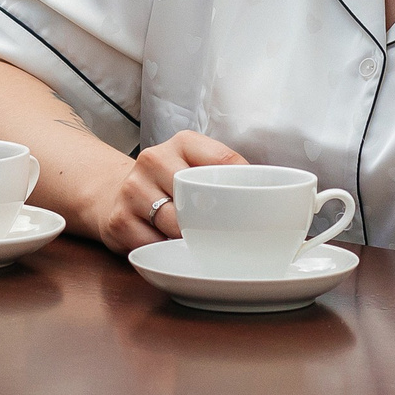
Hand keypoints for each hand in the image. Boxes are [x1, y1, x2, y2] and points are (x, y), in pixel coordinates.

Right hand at [90, 130, 246, 252]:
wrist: (116, 193)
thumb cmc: (171, 184)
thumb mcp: (197, 167)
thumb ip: (229, 176)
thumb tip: (278, 203)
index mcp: (182, 143)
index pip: (222, 161)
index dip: (243, 188)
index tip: (257, 208)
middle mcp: (153, 159)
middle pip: (196, 197)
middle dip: (214, 221)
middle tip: (229, 235)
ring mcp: (132, 190)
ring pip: (175, 225)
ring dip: (190, 239)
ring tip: (198, 241)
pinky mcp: (118, 221)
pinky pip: (153, 246)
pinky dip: (166, 252)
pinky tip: (169, 247)